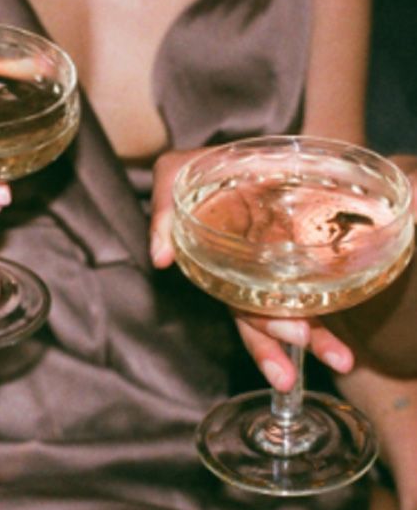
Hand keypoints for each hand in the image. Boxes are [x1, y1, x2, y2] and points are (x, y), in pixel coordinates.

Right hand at [148, 148, 353, 391]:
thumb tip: (159, 258)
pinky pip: (312, 283)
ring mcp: (272, 264)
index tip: (291, 351)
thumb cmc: (202, 166)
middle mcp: (248, 273)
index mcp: (222, 266)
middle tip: (327, 360)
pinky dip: (331, 303)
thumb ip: (163, 215)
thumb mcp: (171, 177)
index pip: (243, 309)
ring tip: (343, 360)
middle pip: (271, 320)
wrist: (238, 149)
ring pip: (292, 308)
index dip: (263, 335)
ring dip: (317, 337)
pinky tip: (350, 319)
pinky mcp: (296, 251)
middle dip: (295, 345)